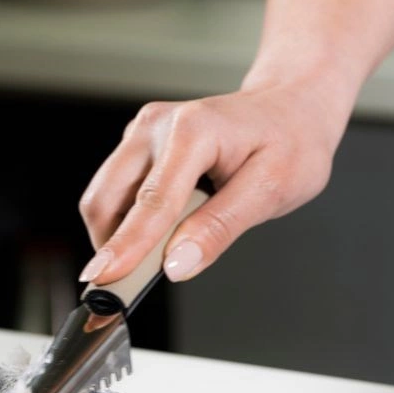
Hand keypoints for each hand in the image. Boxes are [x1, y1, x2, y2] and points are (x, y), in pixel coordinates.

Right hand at [77, 80, 348, 284]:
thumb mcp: (271, 191)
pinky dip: (128, 220)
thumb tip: (177, 264)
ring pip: (104, 198)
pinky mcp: (138, 146)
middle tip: (133, 283)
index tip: (103, 277)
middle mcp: (157, 126)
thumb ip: (220, 228)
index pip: (151, 202)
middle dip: (113, 246)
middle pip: (107, 199)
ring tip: (163, 247)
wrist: (290, 110)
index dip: (126, 245)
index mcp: (194, 130)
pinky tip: (163, 226)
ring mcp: (143, 133)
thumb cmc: (288, 144)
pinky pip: (116, 192)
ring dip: (119, 234)